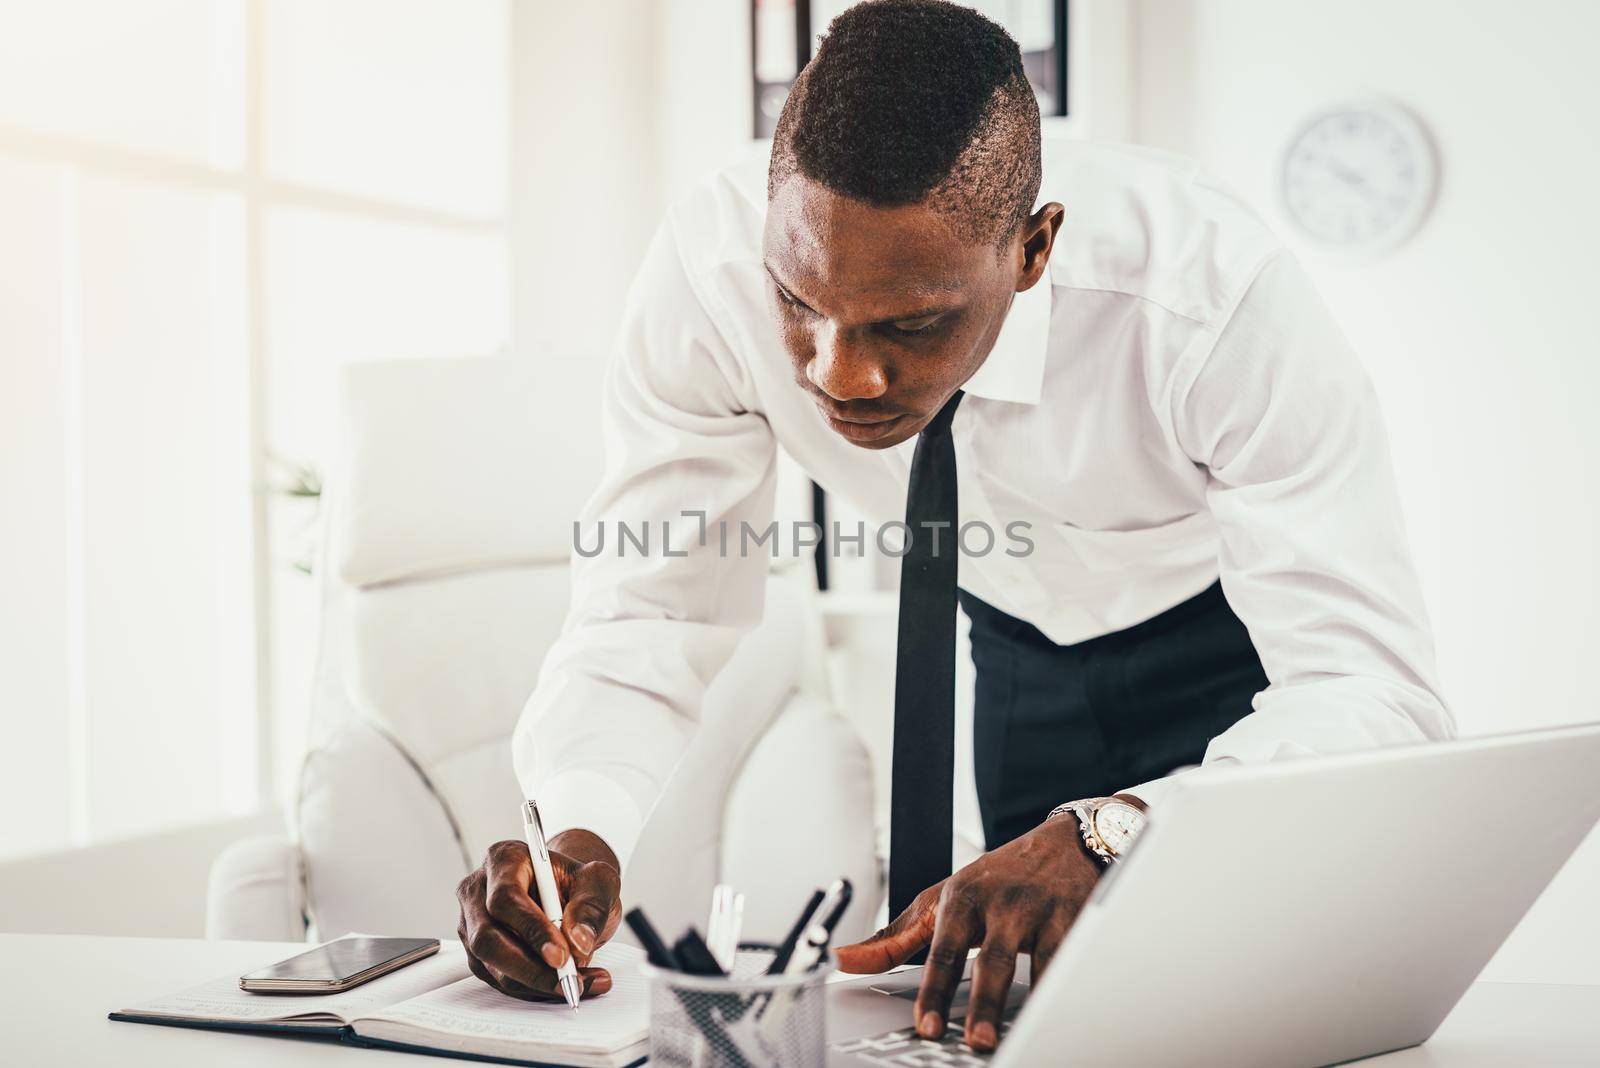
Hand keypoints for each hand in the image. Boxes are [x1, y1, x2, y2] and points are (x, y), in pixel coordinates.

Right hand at [455, 828, 622, 1000]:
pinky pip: (500, 980)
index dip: (531, 929)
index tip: (562, 955)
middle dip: (530, 967)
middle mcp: (479, 890)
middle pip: (487, 937)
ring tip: (580, 983)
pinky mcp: (478, 953)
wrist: (569, 895)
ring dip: (537, 982)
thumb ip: (592, 905)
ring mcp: (473, 923)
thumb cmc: (577, 883)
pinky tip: (565, 984)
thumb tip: (578, 941)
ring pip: (492, 965)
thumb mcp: (598, 881)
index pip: (505, 897)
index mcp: (504, 859)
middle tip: (569, 981)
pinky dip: (534, 989)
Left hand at [834, 815, 1100, 1051]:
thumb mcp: (943, 898)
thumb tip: (847, 960)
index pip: (942, 950)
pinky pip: (1070, 958)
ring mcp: (1040, 912)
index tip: (926, 1024)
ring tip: (1015, 1036)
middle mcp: (1000, 904)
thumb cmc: (997, 877)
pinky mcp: (1076, 920)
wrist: (1063, 843)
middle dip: (982, 1002)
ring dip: (1028, 1001)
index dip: (933, 990)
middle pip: (991, 959)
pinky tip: (1058, 1012)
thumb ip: (896, 936)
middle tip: (974, 1041)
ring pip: (1033, 962)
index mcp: (961, 899)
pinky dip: (1064, 986)